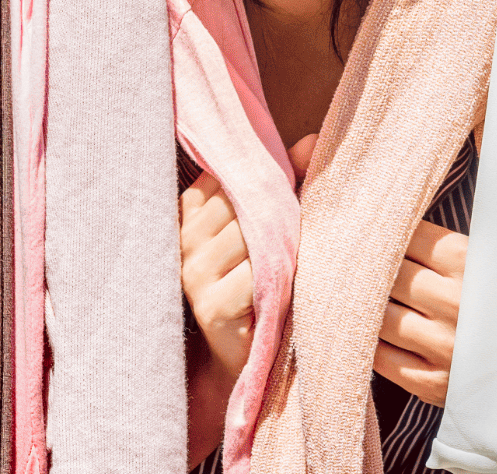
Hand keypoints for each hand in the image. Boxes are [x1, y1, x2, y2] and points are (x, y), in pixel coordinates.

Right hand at [180, 133, 317, 381]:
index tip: (303, 165)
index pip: (230, 171)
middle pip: (245, 200)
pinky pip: (260, 272)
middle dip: (284, 206)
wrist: (252, 357)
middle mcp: (182, 240)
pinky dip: (284, 273)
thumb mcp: (272, 224)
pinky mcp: (212, 306)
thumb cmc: (263, 283)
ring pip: (255, 233)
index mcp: (188, 212)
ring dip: (288, 241)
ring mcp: (193, 274)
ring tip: (301, 257)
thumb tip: (314, 138)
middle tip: (307, 223)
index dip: (271, 173)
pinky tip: (291, 282)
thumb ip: (287, 179)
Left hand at [373, 217, 469, 406]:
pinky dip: (373, 344)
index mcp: (472, 265)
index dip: (394, 237)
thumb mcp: (491, 262)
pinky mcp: (434, 383)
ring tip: (369, 302)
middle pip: (390, 277)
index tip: (385, 238)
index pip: (410, 240)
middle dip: (375, 271)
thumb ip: (448, 245)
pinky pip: (381, 358)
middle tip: (365, 268)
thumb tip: (394, 224)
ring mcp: (445, 347)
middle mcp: (457, 304)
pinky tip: (378, 334)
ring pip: (380, 318)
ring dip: (371, 309)